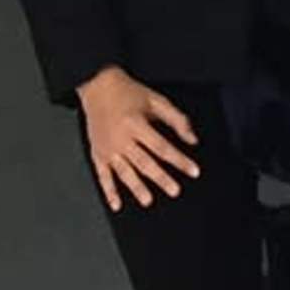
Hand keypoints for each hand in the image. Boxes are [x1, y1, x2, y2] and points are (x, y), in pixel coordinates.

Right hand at [78, 67, 200, 211]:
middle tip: (174, 190)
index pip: (162, 147)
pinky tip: (117, 204)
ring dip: (136, 187)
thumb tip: (192, 140)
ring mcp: (108, 148)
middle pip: (144, 162)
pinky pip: (103, 176)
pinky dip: (109, 191)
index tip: (193, 171)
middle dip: (160, 178)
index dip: (179, 160)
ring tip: (148, 200)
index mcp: (136, 123)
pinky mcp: (98, 153)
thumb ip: (177, 119)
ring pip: (124, 172)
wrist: (97, 86)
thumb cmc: (128, 92)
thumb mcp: (156, 100)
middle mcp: (121, 138)